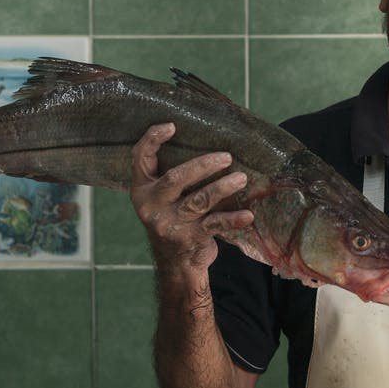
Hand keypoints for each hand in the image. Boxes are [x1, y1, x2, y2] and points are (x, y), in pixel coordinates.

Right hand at [130, 123, 253, 271]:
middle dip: (202, 165)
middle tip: (227, 156)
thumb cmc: (175, 216)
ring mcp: (170, 223)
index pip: (140, 158)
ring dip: (222, 187)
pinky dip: (233, 219)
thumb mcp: (163, 197)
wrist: (176, 261)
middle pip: (175, 178)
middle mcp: (152, 205)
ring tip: (241, 178)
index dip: (152, 140)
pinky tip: (248, 214)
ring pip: (199, 200)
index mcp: (142, 189)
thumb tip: (206, 140)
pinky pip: (215, 225)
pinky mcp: (189, 238)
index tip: (172, 125)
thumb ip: (173, 175)